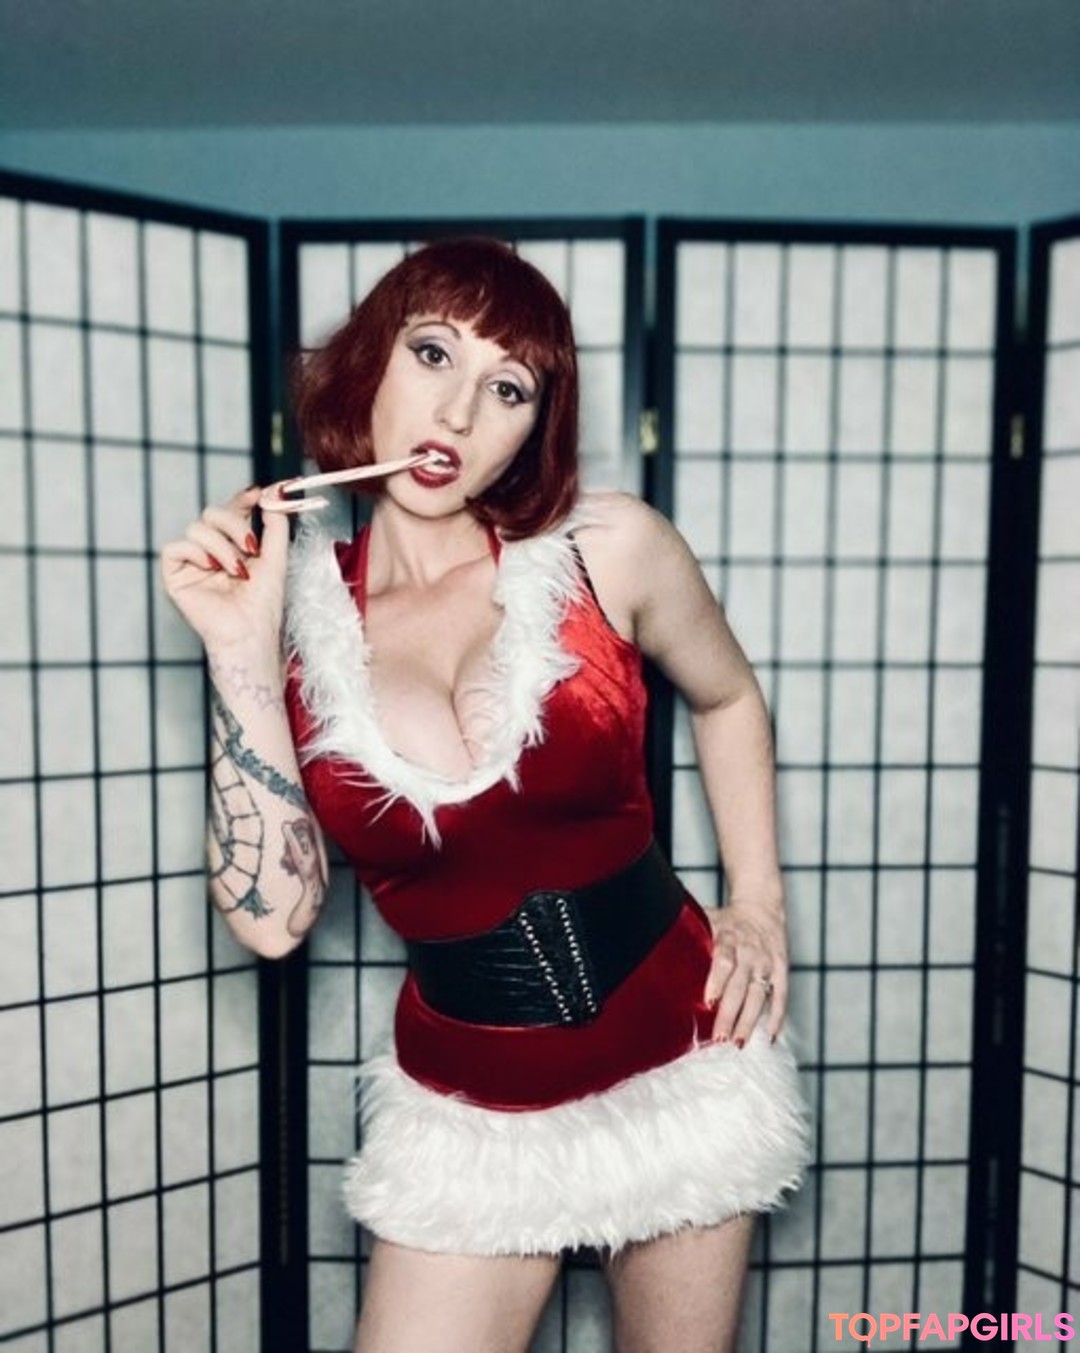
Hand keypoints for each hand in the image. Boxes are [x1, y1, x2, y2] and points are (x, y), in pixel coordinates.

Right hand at [160, 485, 289, 652]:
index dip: (242, 498)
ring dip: (222, 547)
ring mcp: (193, 562)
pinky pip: (175, 547)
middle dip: (234, 524)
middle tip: (251, 546)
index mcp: (235, 545)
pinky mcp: (175, 576)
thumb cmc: (263, 603)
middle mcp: (212, 550)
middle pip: (212, 512)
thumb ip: (276, 525)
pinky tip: (211, 568)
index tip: (258, 494)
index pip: (233, 510)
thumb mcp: (276, 557)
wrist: (250, 631)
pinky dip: (195, 553)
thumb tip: (274, 493)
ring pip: (196, 528)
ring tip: (237, 572)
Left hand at [702, 897, 788, 1044]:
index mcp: (728, 937)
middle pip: (740, 985)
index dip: (717, 981)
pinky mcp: (781, 970)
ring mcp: (767, 962)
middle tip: (720, 1037)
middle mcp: (749, 951)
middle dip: (730, 1012)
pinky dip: (777, 1016)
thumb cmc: (727, 921)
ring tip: (739, 1043)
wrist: (762, 908)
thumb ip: (689, 934)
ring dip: (750, 1021)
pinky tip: (770, 1036)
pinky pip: (781, 996)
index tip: (708, 1002)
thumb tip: (657, 943)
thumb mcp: (707, 920)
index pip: (723, 960)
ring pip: (760, 995)